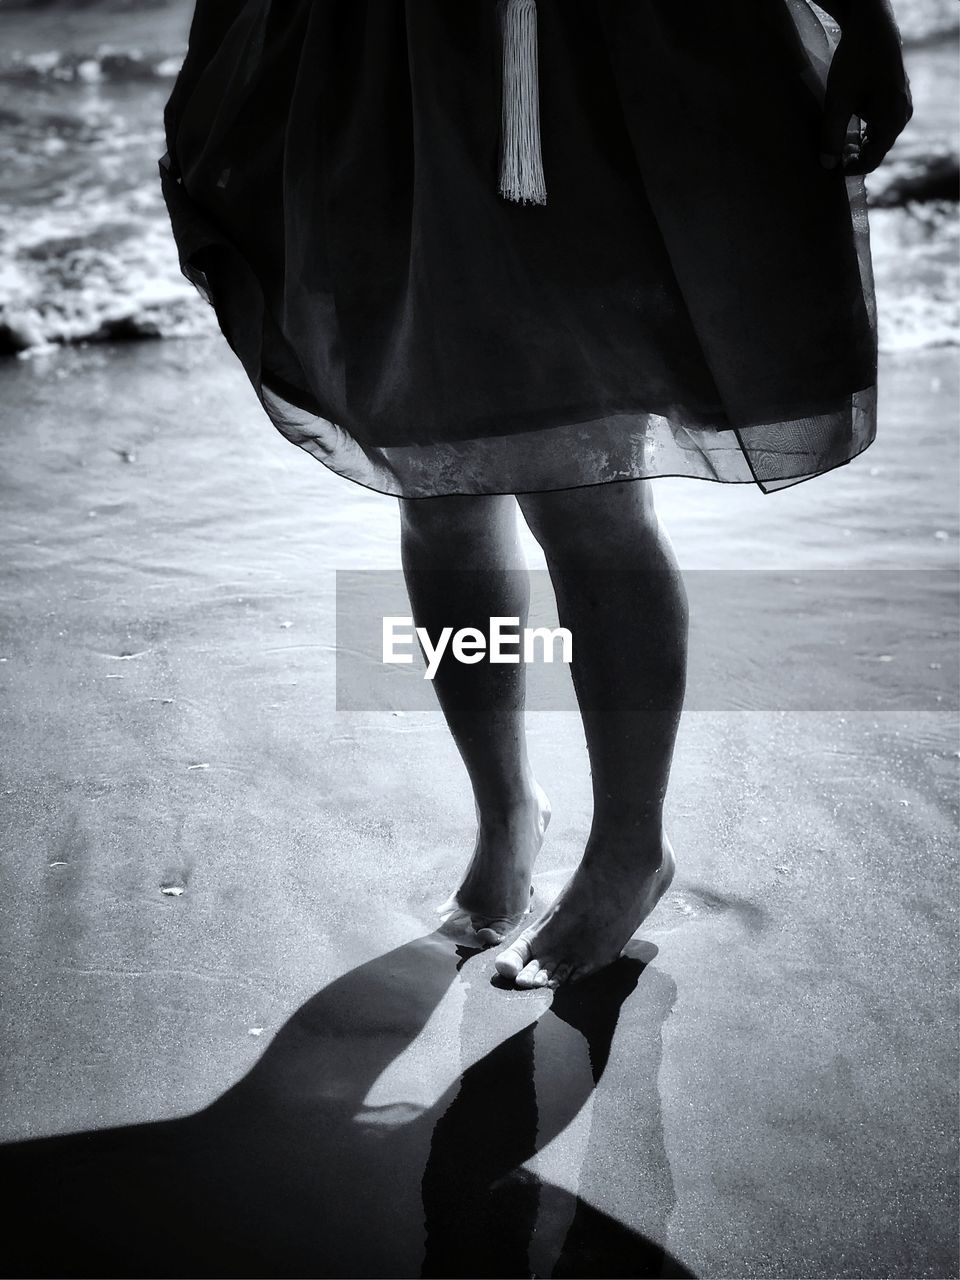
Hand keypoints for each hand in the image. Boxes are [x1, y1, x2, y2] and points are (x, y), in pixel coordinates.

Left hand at [819, 0, 913, 174]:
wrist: (871, 25)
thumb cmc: (856, 62)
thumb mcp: (838, 101)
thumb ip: (832, 135)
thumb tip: (827, 165)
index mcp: (892, 121)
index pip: (872, 160)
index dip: (851, 169)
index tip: (831, 169)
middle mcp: (901, 115)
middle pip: (877, 149)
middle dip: (854, 156)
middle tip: (830, 156)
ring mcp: (900, 103)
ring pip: (878, 136)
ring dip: (858, 143)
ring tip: (836, 143)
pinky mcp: (895, 94)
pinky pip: (881, 122)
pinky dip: (864, 130)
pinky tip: (848, 127)